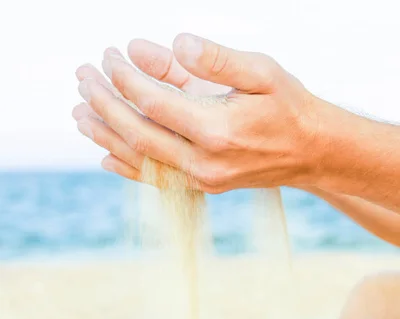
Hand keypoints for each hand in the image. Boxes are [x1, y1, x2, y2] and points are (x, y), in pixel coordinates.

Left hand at [73, 34, 326, 191]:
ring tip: (78, 115)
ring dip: (106, 136)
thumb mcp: (261, 72)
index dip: (125, 78)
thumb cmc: (290, 107)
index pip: (153, 103)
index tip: (108, 55)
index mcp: (217, 130)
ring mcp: (201, 180)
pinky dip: (127, 168)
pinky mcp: (203, 187)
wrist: (312, 153)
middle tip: (81, 78)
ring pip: (141, 160)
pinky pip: (156, 179)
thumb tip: (171, 43)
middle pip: (137, 133)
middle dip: (104, 104)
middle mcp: (204, 163)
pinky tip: (105, 158)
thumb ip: (214, 58)